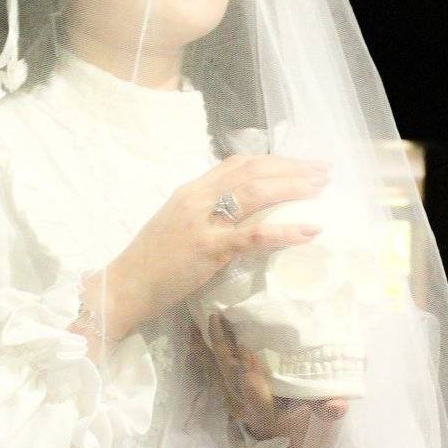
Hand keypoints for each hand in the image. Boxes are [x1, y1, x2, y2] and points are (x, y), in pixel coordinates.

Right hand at [104, 153, 332, 335]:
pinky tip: (309, 230)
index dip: (274, 160)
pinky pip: (253, 235)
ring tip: (322, 188)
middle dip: (292, 168)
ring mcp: (202, 222)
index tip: (301, 164)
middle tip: (324, 171)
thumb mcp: (179, 227)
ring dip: (293, 187)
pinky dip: (285, 231)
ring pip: (254, 193)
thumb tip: (241, 216)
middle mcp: (197, 198)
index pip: (238, 163)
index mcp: (191, 191)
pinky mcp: (208, 248)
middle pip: (252, 171)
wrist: (123, 287)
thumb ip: (206, 215)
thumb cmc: (152, 264)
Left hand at [190, 312, 349, 447]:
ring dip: (207, 347)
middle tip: (220, 320)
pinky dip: (201, 352)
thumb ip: (328, 408)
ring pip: (215, 373)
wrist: (282, 430)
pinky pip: (208, 371)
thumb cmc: (303, 411)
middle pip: (229, 379)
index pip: (256, 397)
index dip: (250, 377)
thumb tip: (337, 405)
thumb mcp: (318, 411)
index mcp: (267, 413)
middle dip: (224, 350)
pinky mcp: (224, 391)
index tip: (248, 350)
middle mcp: (244, 408)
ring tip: (199, 321)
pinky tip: (194, 332)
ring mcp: (231, 400)